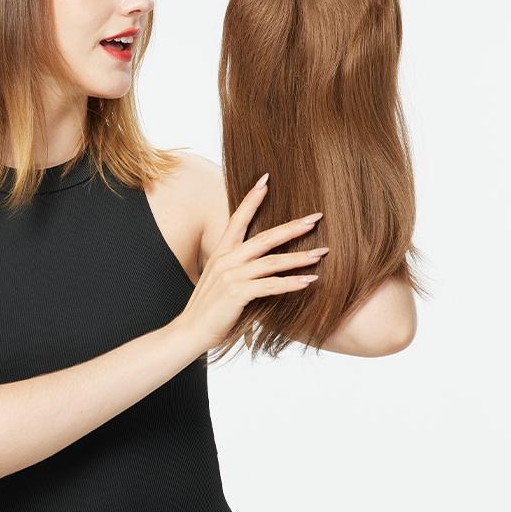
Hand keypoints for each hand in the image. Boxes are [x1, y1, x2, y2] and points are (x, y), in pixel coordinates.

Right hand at [172, 173, 326, 353]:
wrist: (189, 331)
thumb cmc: (209, 309)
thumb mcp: (221, 281)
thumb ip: (238, 268)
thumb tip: (260, 263)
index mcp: (222, 253)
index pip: (238, 219)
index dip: (251, 199)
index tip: (266, 180)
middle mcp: (226, 260)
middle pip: (264, 237)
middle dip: (292, 227)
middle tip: (315, 217)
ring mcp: (232, 276)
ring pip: (271, 262)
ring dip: (299, 257)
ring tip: (321, 253)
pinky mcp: (238, 294)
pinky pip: (270, 286)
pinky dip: (291, 283)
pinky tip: (309, 281)